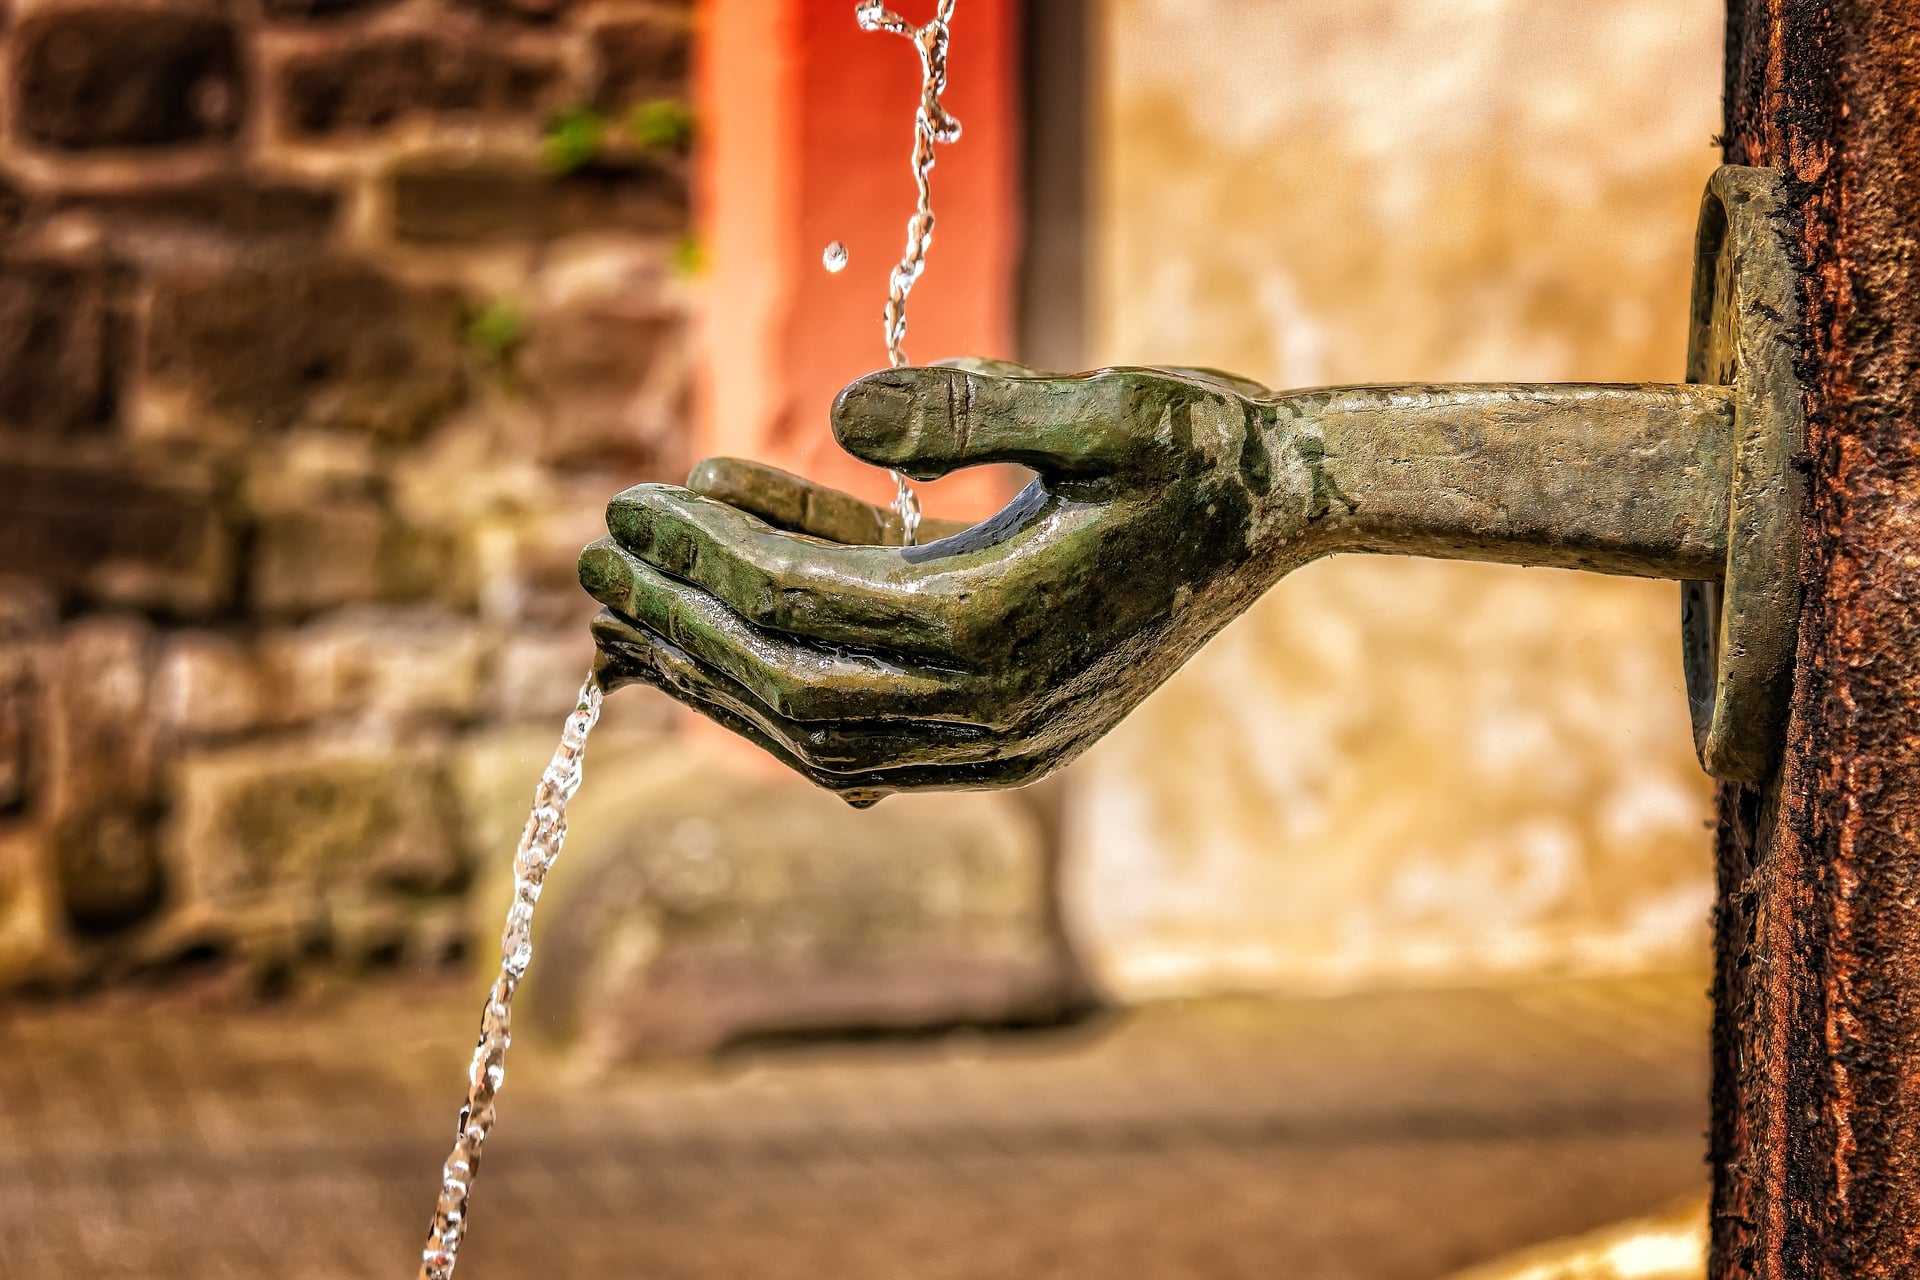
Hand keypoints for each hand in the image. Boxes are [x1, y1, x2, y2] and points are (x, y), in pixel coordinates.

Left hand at [579, 360, 1315, 803]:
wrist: (1283, 514)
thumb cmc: (1203, 449)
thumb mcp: (1110, 403)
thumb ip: (977, 407)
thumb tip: (839, 410)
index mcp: (1000, 633)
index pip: (801, 608)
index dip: (703, 555)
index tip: (626, 502)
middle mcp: (988, 710)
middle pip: (787, 683)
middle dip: (681, 622)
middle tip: (591, 564)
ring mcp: (996, 735)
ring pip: (815, 723)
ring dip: (717, 666)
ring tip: (630, 612)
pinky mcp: (1002, 727)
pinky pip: (867, 719)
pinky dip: (791, 671)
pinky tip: (742, 605)